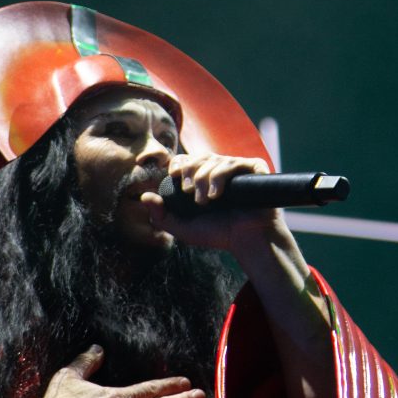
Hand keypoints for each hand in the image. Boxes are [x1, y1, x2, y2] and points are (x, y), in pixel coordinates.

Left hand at [139, 152, 280, 252]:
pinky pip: (233, 163)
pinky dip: (221, 176)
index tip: (174, 176)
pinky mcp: (255, 168)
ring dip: (204, 179)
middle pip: (198, 156)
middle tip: (190, 193)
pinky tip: (217, 195)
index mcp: (204, 178)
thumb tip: (143, 197)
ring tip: (206, 201)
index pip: (187, 159)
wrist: (247, 241)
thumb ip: (161, 216)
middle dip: (190, 172)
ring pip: (214, 160)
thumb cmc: (218, 234)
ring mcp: (238, 168)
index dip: (178, 163)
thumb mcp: (183, 228)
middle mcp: (221, 169)